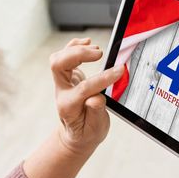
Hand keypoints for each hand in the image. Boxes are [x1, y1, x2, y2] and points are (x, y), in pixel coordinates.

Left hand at [49, 38, 123, 156]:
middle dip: (78, 55)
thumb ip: (96, 113)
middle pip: (58, 65)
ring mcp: (63, 83)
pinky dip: (74, 46)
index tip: (119, 71)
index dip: (103, 78)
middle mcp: (62, 92)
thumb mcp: (95, 130)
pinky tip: (86, 42)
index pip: (84, 87)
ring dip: (76, 49)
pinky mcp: (67, 76)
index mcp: (69, 107)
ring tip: (96, 49)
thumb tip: (96, 99)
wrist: (77, 135)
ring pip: (58, 58)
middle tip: (99, 54)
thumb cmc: (88, 132)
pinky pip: (64, 56)